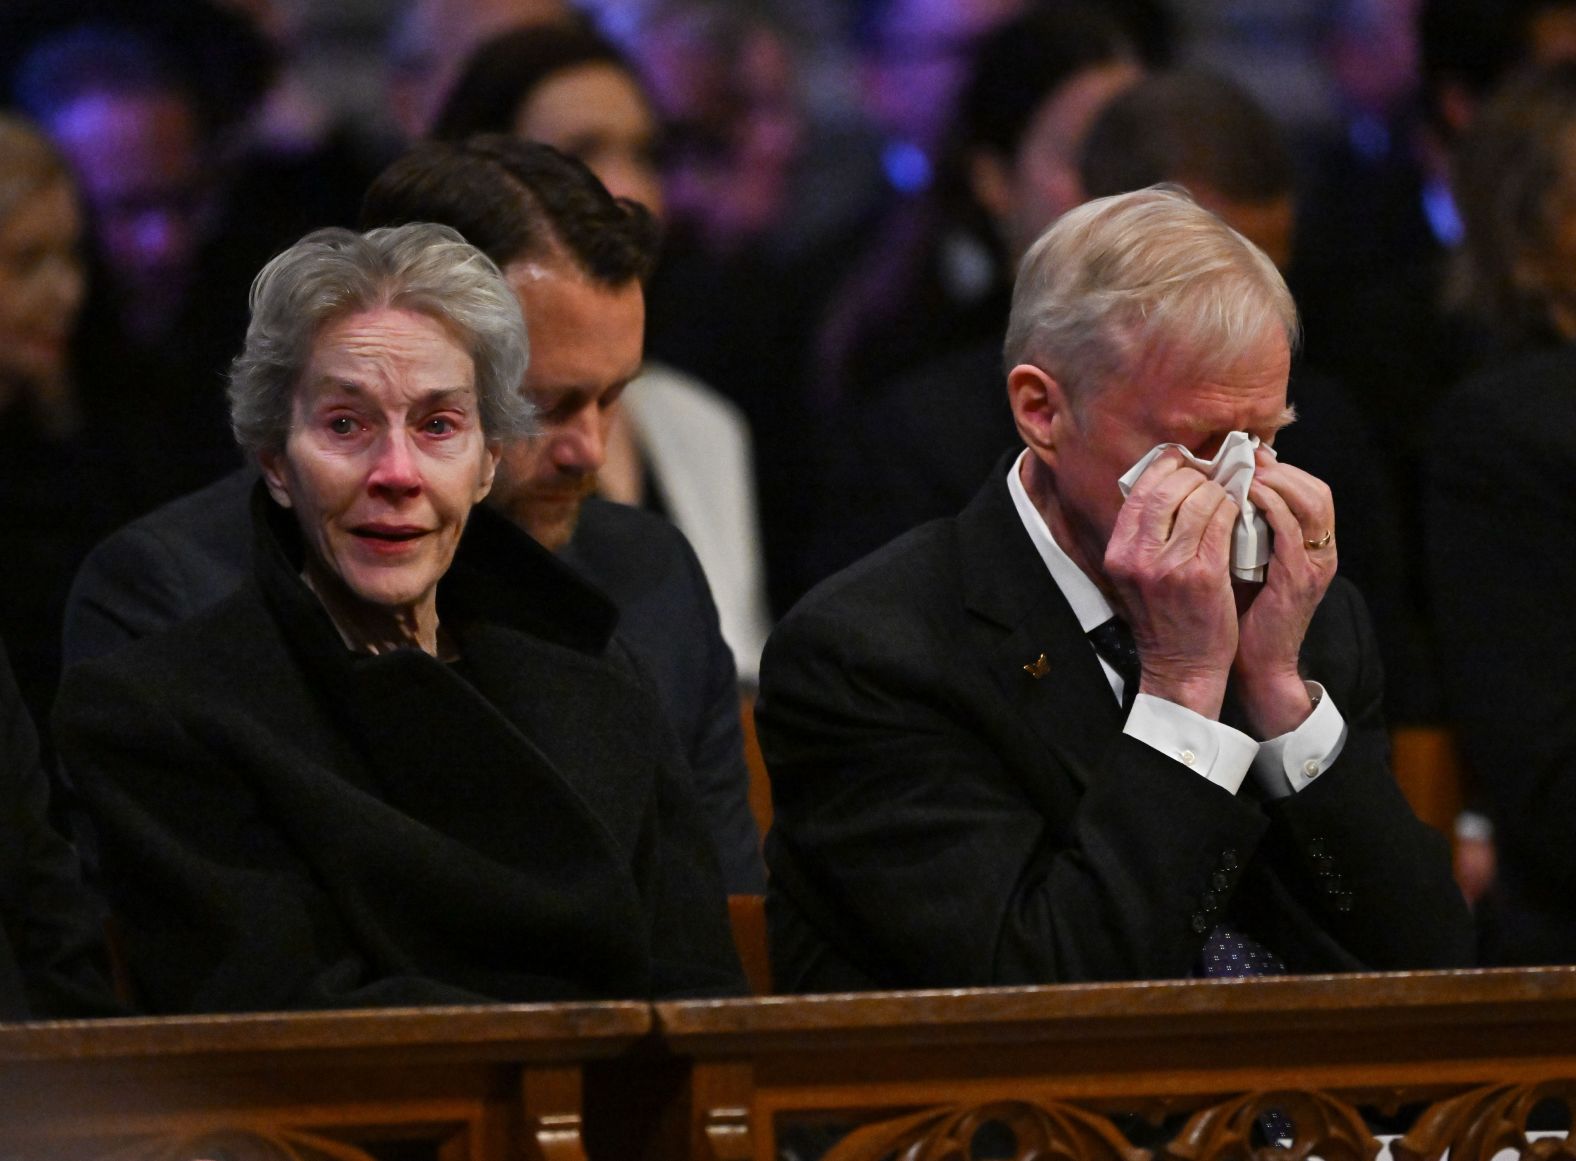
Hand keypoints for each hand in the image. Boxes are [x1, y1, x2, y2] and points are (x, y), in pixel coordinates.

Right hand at [1103, 449, 1239, 718]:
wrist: (1181, 667)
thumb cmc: (1164, 618)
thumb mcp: (1135, 574)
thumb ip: (1142, 534)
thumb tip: (1163, 482)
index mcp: (1118, 551)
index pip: (1139, 489)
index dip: (1166, 466)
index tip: (1186, 461)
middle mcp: (1138, 555)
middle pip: (1168, 487)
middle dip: (1196, 473)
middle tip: (1214, 472)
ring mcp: (1169, 564)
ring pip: (1199, 500)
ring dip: (1219, 489)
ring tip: (1229, 491)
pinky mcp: (1203, 573)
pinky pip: (1222, 522)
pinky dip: (1234, 508)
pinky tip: (1240, 509)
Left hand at [1233, 449, 1337, 735]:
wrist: (1254, 665)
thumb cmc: (1241, 615)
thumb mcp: (1242, 563)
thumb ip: (1239, 530)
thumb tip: (1212, 494)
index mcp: (1310, 547)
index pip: (1309, 490)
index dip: (1280, 468)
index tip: (1245, 455)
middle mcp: (1320, 552)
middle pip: (1316, 489)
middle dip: (1280, 468)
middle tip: (1245, 456)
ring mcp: (1315, 564)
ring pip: (1311, 502)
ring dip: (1277, 480)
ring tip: (1245, 470)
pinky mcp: (1300, 578)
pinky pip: (1293, 530)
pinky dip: (1272, 505)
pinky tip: (1247, 494)